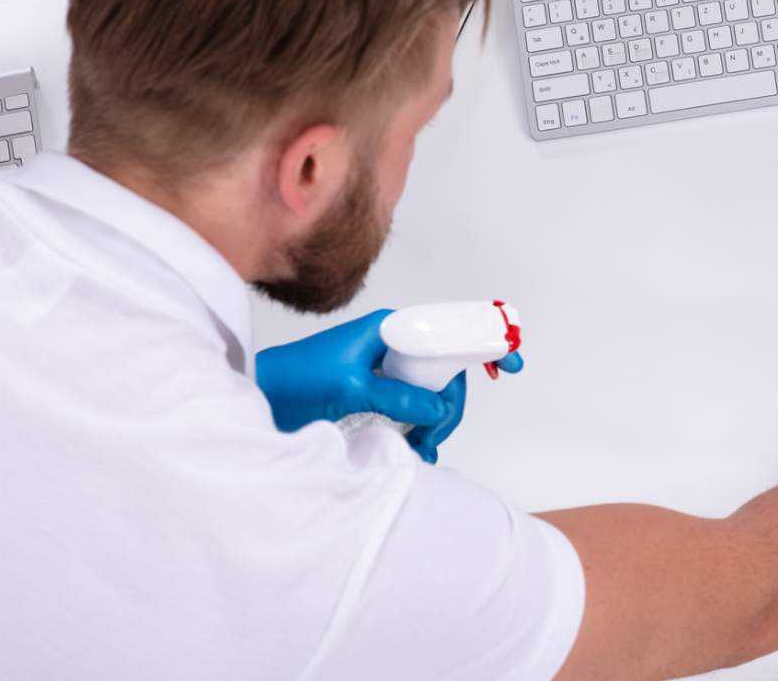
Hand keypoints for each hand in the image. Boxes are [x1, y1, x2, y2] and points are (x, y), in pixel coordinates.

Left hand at [255, 310, 523, 463]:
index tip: (512, 361)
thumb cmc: (297, 379)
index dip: (485, 343)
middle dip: (451, 404)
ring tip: (421, 449)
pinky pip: (418, 407)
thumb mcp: (349, 385)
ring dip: (436, 423)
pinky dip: (422, 429)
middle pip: (448, 371)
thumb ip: (395, 394)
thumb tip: (437, 406)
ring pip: (435, 393)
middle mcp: (395, 344)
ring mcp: (391, 369)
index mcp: (391, 328)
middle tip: (436, 434)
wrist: (265, 396)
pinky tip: (416, 449)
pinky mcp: (383, 392)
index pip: (451, 328)